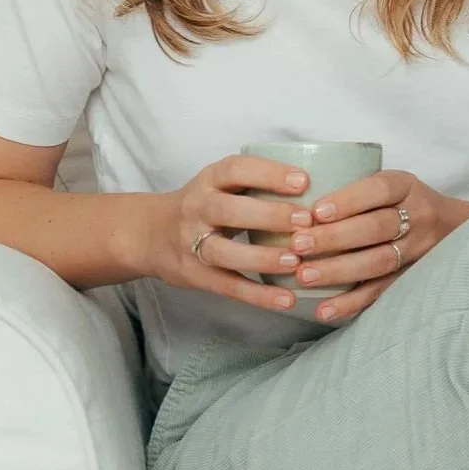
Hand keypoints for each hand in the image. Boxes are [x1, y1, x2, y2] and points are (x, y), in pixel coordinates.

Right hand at [136, 155, 315, 314]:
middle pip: (229, 210)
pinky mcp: (195, 275)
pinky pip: (228, 286)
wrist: (149, 234)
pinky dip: (258, 295)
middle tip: (306, 221)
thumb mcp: (219, 184)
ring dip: (262, 258)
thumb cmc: (203, 205)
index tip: (303, 180)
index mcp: (209, 180)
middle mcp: (197, 208)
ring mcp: (192, 243)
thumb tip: (319, 185)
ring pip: (225, 252)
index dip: (269, 173)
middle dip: (269, 215)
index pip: (237, 170)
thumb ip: (254, 183)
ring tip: (296, 261)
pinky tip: (287, 299)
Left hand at [290, 169, 465, 323]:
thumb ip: (357, 191)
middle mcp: (417, 216)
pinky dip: (351, 303)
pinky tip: (324, 310)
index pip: (379, 189)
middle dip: (335, 237)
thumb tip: (295, 201)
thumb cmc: (404, 201)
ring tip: (304, 276)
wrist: (458, 228)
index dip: (348, 200)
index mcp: (406, 186)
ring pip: (379, 262)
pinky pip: (381, 292)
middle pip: (377, 227)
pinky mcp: (412, 279)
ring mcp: (418, 250)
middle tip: (299, 244)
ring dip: (339, 270)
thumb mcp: (391, 184)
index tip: (316, 211)